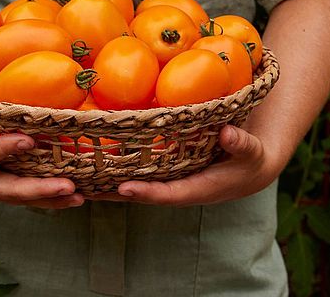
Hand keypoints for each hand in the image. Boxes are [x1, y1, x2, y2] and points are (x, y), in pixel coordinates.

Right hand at [0, 95, 84, 208]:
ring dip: (50, 198)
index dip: (2, 150)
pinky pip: (23, 195)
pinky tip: (72, 193)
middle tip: (69, 186)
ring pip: (20, 197)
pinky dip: (47, 196)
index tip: (27, 140)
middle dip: (38, 190)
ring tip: (79, 196)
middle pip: (8, 190)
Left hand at [87, 125, 282, 205]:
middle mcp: (179, 188)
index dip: (146, 193)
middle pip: (142, 194)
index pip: (168, 194)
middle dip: (114, 192)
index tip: (123, 189)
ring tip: (76, 179)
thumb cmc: (251, 158)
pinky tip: (95, 164)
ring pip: (135, 185)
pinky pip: (138, 174)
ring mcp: (170, 181)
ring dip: (108, 185)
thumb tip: (228, 134)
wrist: (249, 167)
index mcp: (199, 188)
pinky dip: (117, 173)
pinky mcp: (166, 173)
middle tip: (84, 187)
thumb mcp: (253, 151)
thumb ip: (242, 145)